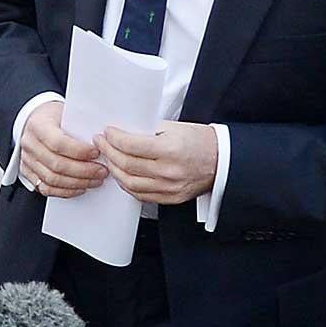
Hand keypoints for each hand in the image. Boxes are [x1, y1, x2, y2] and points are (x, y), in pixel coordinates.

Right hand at [20, 100, 105, 198]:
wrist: (38, 121)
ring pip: (52, 179)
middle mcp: (30, 144)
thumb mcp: (68, 113)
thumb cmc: (56, 117)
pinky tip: (81, 187)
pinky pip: (46, 188)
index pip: (58, 143)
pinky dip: (65, 191)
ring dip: (78, 182)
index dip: (79, 151)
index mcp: (38, 125)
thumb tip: (103, 142)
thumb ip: (81, 126)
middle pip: (56, 164)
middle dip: (83, 170)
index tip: (97, 152)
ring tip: (95, 180)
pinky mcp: (28, 173)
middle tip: (102, 171)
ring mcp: (27, 160)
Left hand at [94, 121, 218, 205]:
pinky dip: (127, 185)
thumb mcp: (175, 128)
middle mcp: (169, 171)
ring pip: (129, 182)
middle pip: (126, 164)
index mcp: (170, 150)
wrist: (224, 160)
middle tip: (101, 143)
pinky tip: (122, 174)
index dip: (114, 138)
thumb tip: (123, 132)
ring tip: (108, 158)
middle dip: (108, 152)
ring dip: (114, 169)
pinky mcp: (171, 198)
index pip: (131, 145)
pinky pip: (141, 195)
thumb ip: (148, 131)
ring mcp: (169, 187)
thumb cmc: (201, 141)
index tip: (107, 132)